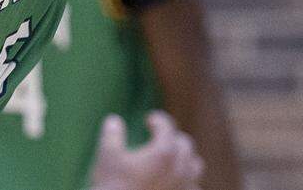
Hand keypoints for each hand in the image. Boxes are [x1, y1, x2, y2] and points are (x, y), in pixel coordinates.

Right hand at [89, 111, 203, 189]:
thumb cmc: (113, 187)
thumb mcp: (107, 158)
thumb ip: (112, 135)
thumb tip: (113, 120)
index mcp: (163, 152)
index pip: (167, 127)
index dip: (158, 120)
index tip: (150, 119)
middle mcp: (179, 168)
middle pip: (185, 145)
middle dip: (173, 138)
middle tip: (160, 138)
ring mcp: (183, 187)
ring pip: (195, 166)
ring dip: (186, 159)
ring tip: (174, 159)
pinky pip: (193, 188)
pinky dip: (187, 182)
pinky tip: (176, 184)